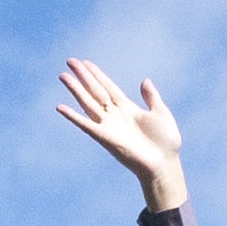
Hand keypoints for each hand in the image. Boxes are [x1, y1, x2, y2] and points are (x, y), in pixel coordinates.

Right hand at [54, 59, 185, 211]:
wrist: (164, 164)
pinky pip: (85, 125)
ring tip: (63, 75)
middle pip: (95, 91)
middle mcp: (115, 116)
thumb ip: (151, 97)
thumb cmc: (166, 143)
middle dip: (83, 76)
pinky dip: (73, 116)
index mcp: (127, 109)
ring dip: (75, 89)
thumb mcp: (161, 113)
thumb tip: (145, 81)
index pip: (108, 87)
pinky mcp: (104, 137)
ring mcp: (108, 126)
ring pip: (88, 102)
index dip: (97, 75)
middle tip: (70, 61)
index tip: (86, 63)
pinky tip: (60, 107)